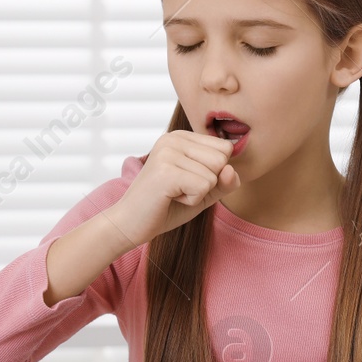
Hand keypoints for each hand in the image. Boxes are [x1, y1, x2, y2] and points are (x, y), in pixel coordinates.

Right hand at [104, 131, 241, 248]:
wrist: (129, 224)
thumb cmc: (166, 206)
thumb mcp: (204, 192)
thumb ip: (224, 181)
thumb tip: (231, 170)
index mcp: (181, 137)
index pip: (225, 149)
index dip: (213, 173)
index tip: (186, 181)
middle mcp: (173, 138)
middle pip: (222, 160)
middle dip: (207, 183)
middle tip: (178, 189)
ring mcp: (168, 152)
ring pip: (214, 175)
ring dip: (198, 193)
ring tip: (173, 193)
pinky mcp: (166, 171)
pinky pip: (204, 187)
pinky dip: (191, 200)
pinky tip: (170, 198)